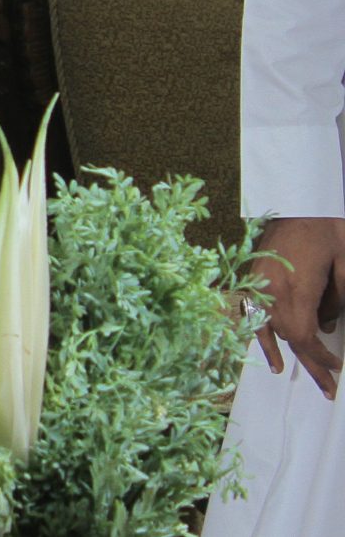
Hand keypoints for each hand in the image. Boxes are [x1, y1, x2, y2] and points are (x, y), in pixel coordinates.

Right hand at [250, 215, 344, 396]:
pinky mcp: (252, 275)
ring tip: (299, 376)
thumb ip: (337, 300)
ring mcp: (259, 282)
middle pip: (289, 336)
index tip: (337, 367)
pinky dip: (260, 333)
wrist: (299, 200)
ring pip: (270, 328)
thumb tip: (326, 326)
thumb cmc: (328, 228)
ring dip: (286, 353)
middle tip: (328, 388)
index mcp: (296, 287)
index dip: (320, 356)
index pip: (304, 334)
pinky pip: (253, 312)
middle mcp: (272, 289)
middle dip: (310, 363)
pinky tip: (269, 353)